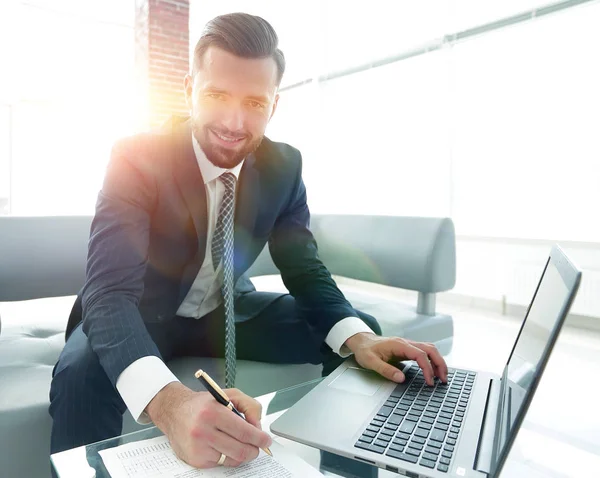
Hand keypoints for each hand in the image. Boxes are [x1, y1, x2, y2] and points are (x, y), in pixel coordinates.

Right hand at [146, 382, 271, 467]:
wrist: (174, 412)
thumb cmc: (203, 404)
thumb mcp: (228, 394)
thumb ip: (248, 406)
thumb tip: (258, 426)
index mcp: (213, 412)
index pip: (244, 431)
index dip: (259, 438)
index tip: (266, 440)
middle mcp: (203, 431)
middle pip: (240, 450)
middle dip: (254, 449)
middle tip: (258, 446)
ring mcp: (199, 448)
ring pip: (233, 459)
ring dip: (243, 454)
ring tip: (243, 445)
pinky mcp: (195, 459)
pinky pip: (221, 463)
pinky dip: (228, 457)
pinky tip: (225, 447)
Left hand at [345, 333, 447, 385]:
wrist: (361, 341)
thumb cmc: (365, 350)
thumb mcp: (371, 362)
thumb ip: (386, 370)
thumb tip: (401, 379)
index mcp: (399, 345)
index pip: (420, 355)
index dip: (428, 369)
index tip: (430, 382)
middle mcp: (406, 343)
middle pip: (430, 349)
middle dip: (440, 363)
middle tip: (444, 379)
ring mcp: (408, 345)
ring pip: (430, 349)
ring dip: (438, 361)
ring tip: (442, 376)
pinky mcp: (407, 348)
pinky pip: (424, 352)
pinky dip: (432, 360)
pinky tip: (433, 370)